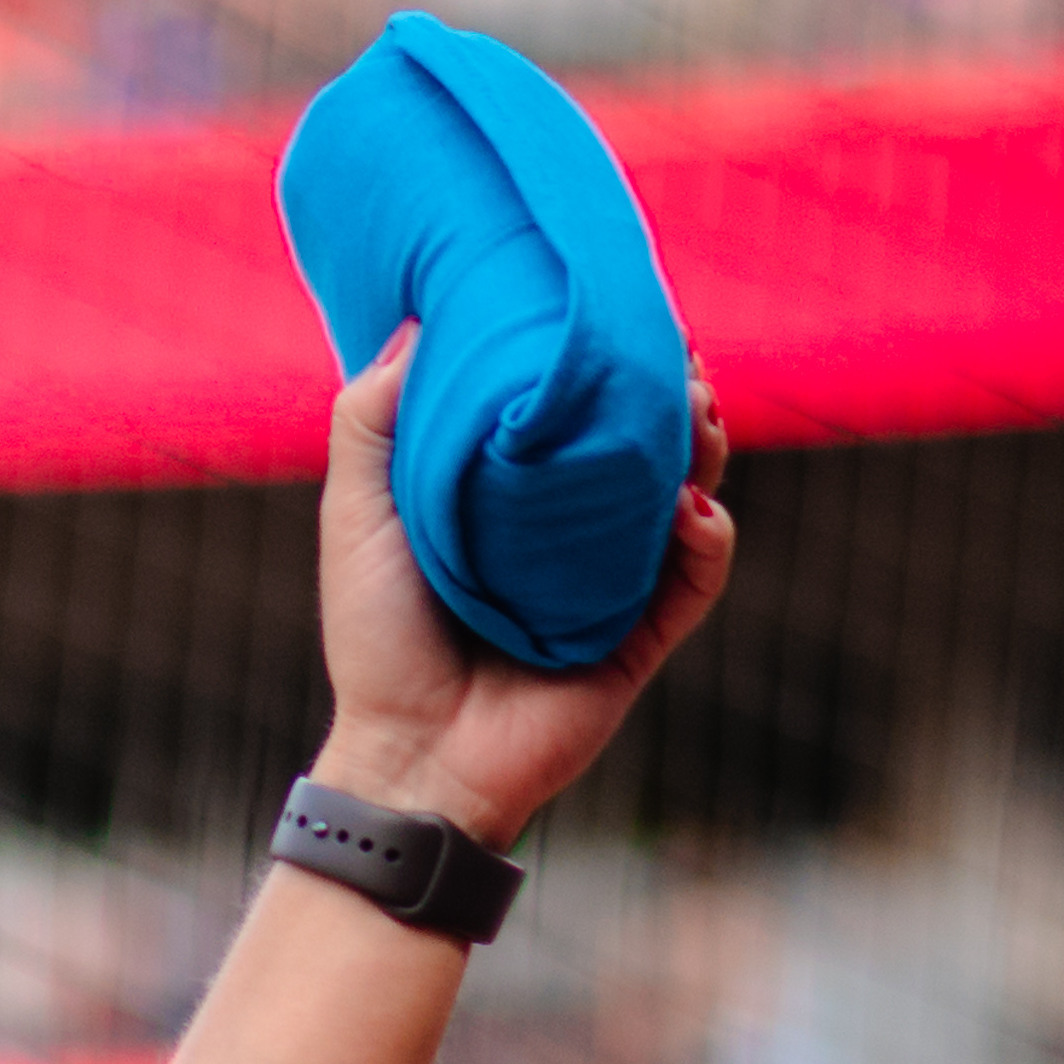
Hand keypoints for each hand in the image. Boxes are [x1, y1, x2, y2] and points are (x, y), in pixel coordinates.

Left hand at [307, 332, 733, 848]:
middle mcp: (570, 528)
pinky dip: (706, 532)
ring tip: (696, 409)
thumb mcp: (356, 514)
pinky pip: (700, 569)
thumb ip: (372, 419)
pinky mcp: (646, 632)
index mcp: (510, 493)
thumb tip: (420, 320)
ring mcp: (615, 578)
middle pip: (646, 435)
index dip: (599, 355)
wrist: (409, 757)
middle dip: (670, 384)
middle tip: (673, 351)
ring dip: (704, 439)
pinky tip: (685, 508)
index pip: (573, 406)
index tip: (609, 306)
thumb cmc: (377, 639)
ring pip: (690, 487)